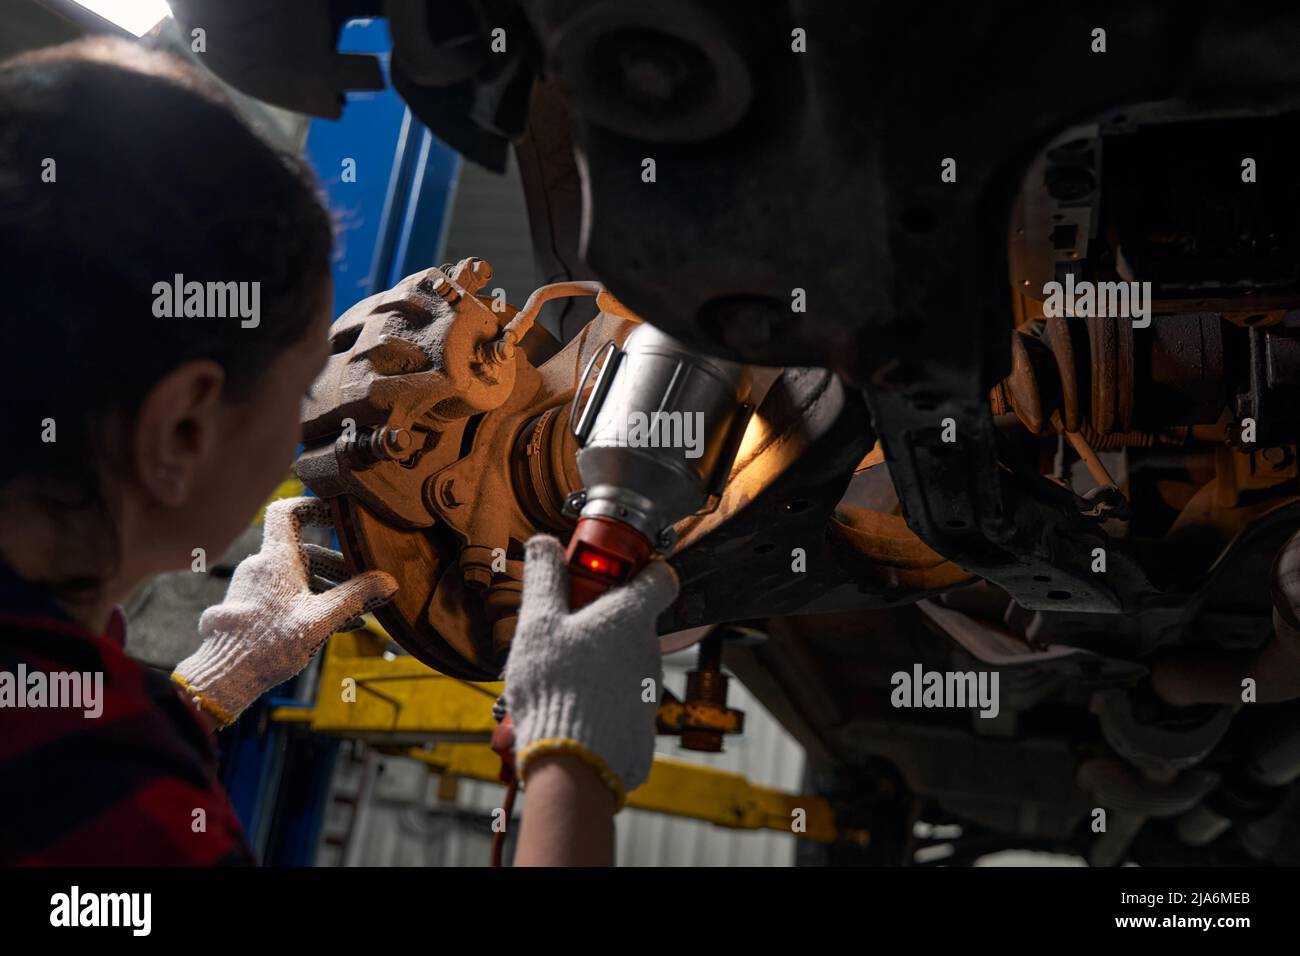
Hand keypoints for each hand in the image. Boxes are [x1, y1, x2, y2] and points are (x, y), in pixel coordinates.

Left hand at [172, 497, 396, 726]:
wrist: (225, 677)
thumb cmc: (269, 644)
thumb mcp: (320, 620)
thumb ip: (356, 597)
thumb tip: (389, 581)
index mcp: (275, 559)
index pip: (287, 511)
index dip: (312, 506)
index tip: (336, 515)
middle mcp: (260, 567)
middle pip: (302, 552)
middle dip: (336, 566)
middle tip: (361, 582)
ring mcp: (251, 587)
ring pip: (295, 577)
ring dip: (325, 588)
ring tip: (352, 612)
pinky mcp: (248, 608)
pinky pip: (282, 595)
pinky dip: (307, 602)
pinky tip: (330, 627)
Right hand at [504, 535, 677, 806]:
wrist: (574, 763)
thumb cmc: (557, 686)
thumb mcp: (539, 623)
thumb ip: (545, 578)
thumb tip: (544, 543)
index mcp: (630, 617)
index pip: (660, 577)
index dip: (639, 568)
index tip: (608, 573)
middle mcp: (649, 649)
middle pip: (629, 622)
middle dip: (598, 623)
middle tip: (560, 634)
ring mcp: (649, 687)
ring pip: (622, 661)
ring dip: (595, 662)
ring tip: (555, 678)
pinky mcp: (643, 722)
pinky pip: (621, 698)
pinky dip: (599, 697)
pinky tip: (569, 706)